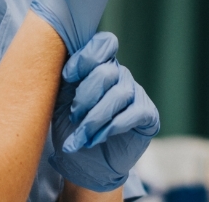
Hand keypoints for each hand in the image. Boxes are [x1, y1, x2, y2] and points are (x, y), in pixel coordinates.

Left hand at [50, 32, 158, 191]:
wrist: (83, 164)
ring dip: (95, 118)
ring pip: (119, 94)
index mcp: (99, 65)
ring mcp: (135, 93)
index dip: (86, 57)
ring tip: (81, 136)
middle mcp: (120, 75)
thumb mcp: (60, 100)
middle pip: (107, 71)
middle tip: (73, 117)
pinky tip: (97, 138)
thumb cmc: (70, 128)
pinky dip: (112, 127)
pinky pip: (134, 112)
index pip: (103, 44)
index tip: (67, 77)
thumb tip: (61, 60)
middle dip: (86, 96)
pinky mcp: (147, 115)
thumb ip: (65, 78)